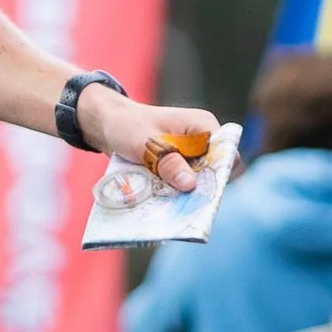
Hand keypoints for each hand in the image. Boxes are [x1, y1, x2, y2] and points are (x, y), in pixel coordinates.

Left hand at [79, 83, 222, 193]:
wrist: (107, 125)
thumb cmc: (128, 125)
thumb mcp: (147, 145)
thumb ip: (169, 163)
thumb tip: (190, 185)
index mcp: (202, 126)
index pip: (224, 153)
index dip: (217, 172)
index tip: (202, 191)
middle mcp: (201, 141)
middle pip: (211, 170)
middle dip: (199, 188)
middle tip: (184, 205)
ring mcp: (189, 155)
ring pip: (195, 180)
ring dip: (183, 193)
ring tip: (170, 206)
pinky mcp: (177, 167)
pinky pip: (180, 183)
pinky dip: (173, 193)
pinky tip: (162, 203)